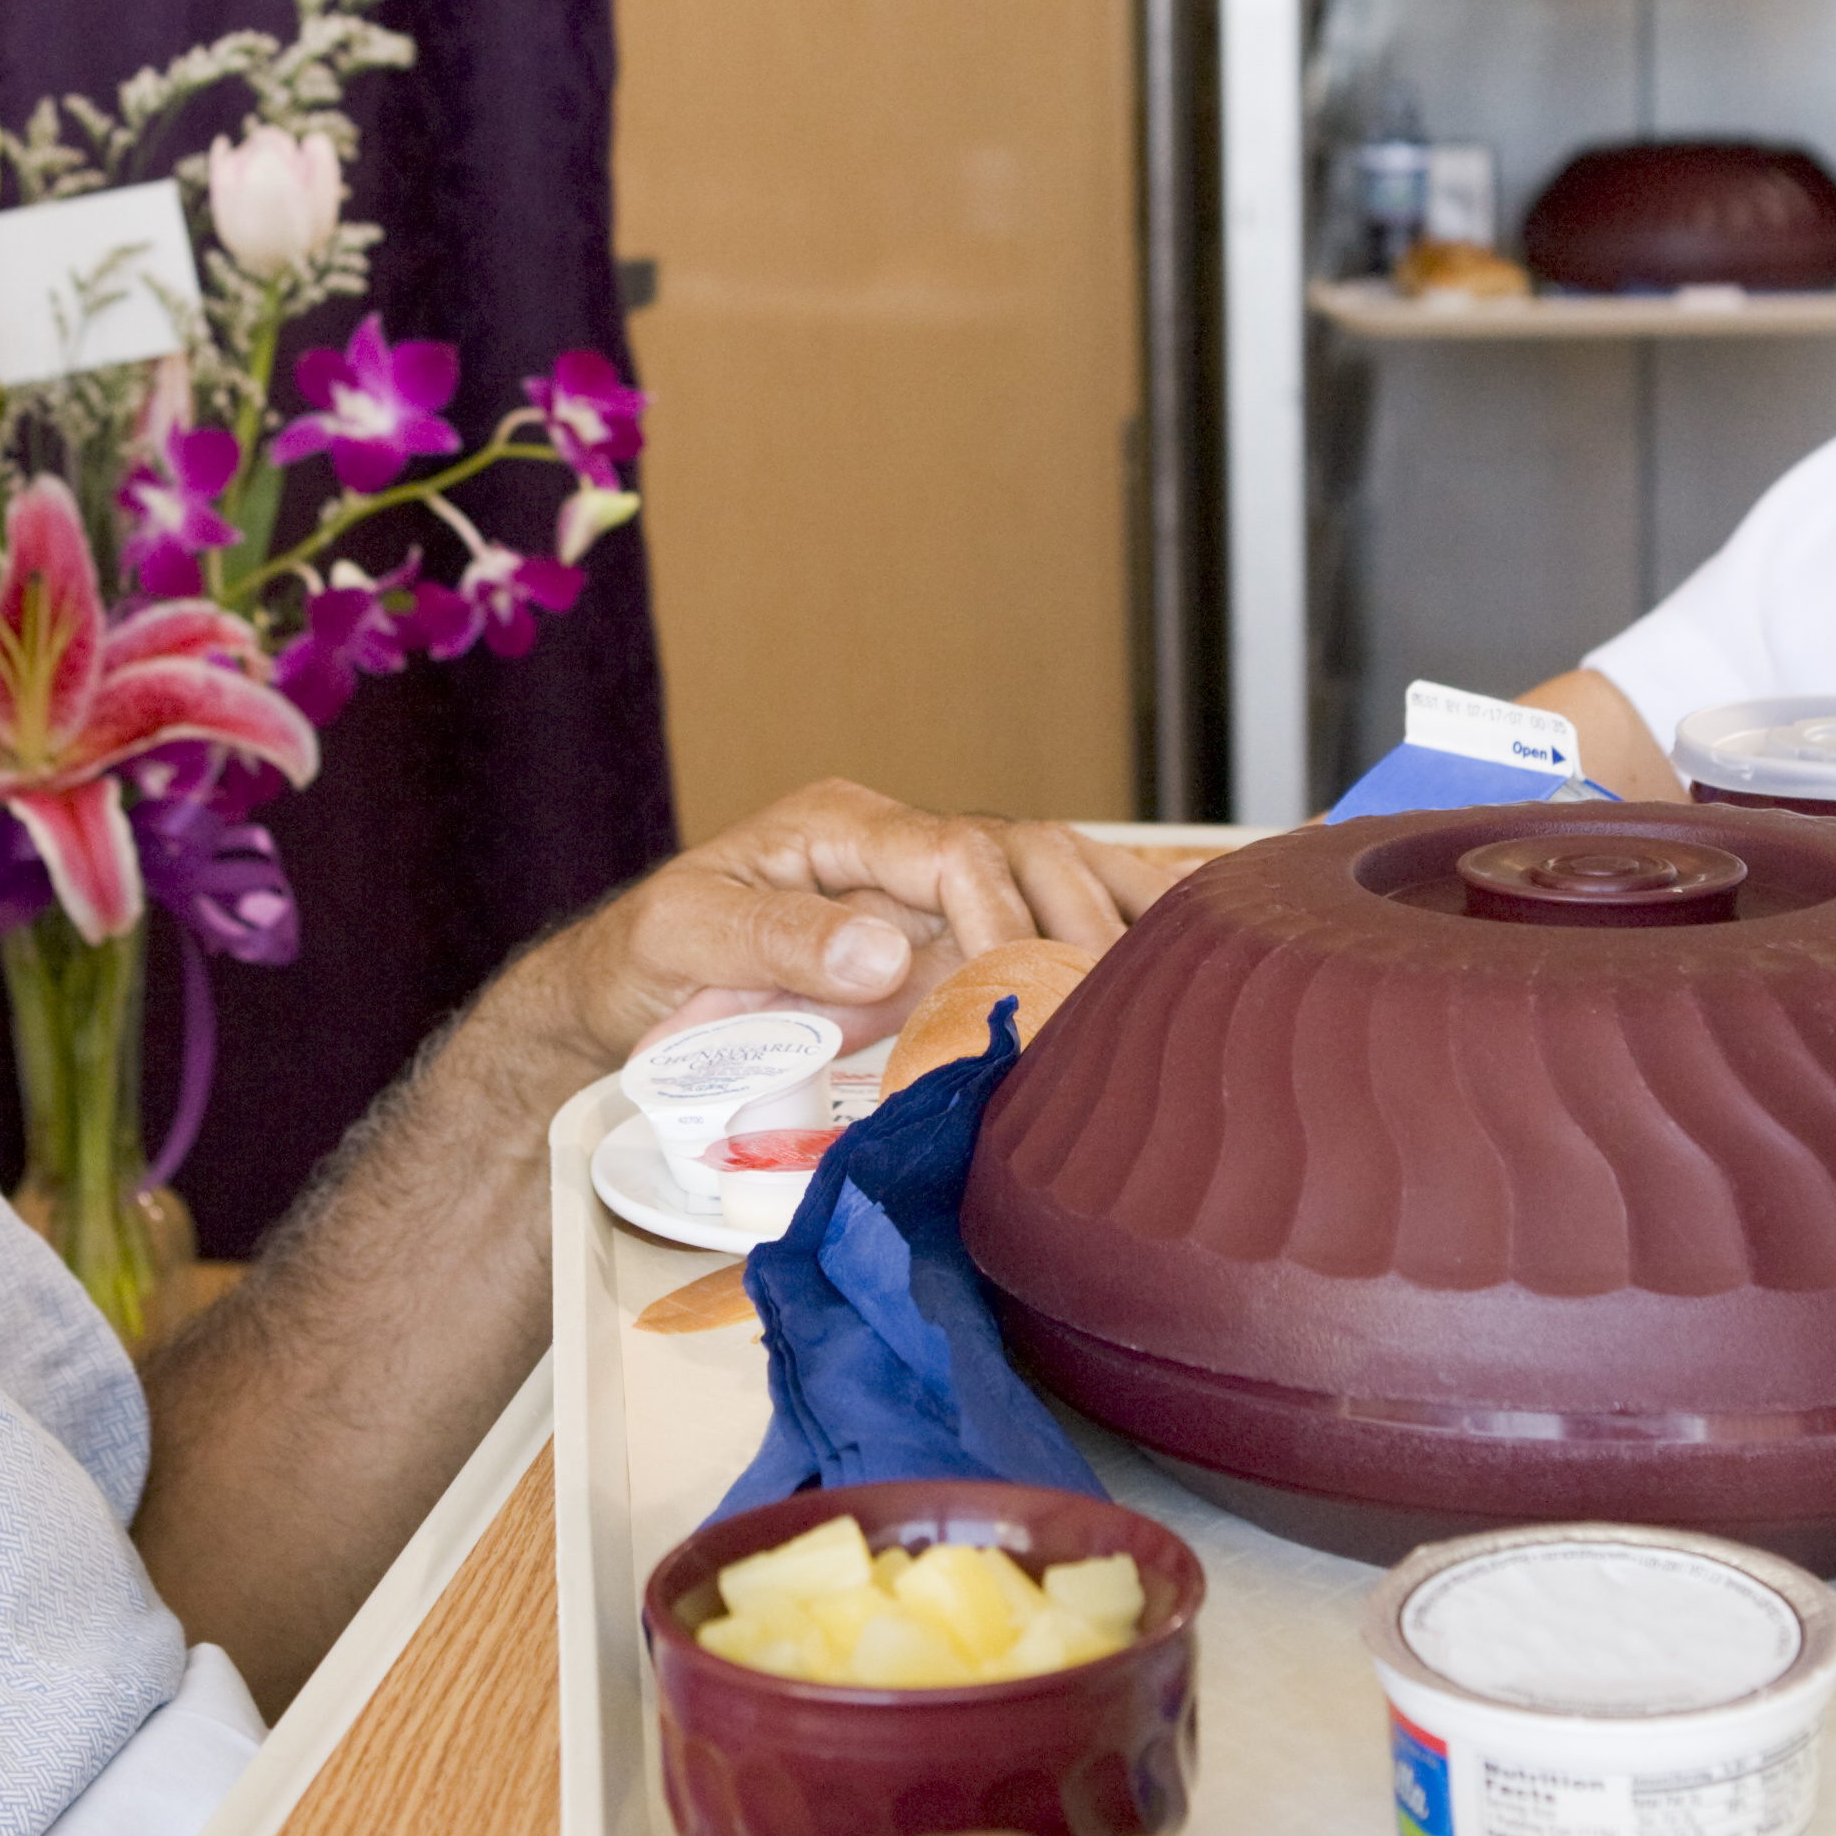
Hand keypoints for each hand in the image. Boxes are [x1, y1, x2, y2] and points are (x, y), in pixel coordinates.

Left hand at [545, 780, 1162, 1064]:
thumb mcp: (690, 940)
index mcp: (843, 827)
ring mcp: (934, 884)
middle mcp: (903, 844)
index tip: (1014, 988)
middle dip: (1080, 921)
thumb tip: (886, 949)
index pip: (952, 852)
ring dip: (1116, 920)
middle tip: (1109, 1007)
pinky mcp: (954, 928)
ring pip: (1059, 871)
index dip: (995, 918)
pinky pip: (1053, 905)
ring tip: (1172, 986)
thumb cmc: (655, 956)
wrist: (637, 983)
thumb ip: (780, 943)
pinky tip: (1197, 929)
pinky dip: (1125, 910)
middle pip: (1029, 851)